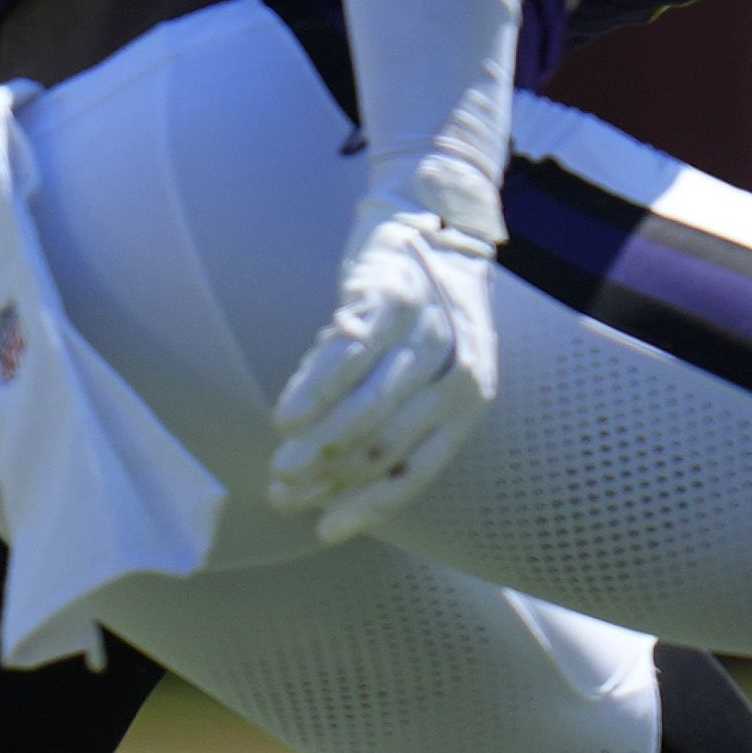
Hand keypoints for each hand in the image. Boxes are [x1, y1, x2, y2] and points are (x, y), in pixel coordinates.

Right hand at [267, 160, 501, 541]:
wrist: (435, 221)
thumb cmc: (426, 315)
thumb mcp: (434, 374)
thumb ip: (399, 423)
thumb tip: (336, 489)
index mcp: (472, 398)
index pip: (417, 469)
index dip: (367, 507)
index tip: (322, 531)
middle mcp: (456, 367)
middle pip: (384, 443)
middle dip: (329, 479)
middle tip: (283, 494)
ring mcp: (425, 329)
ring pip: (364, 405)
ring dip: (316, 444)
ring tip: (279, 465)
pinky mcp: (390, 293)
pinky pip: (346, 354)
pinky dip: (312, 391)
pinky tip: (285, 418)